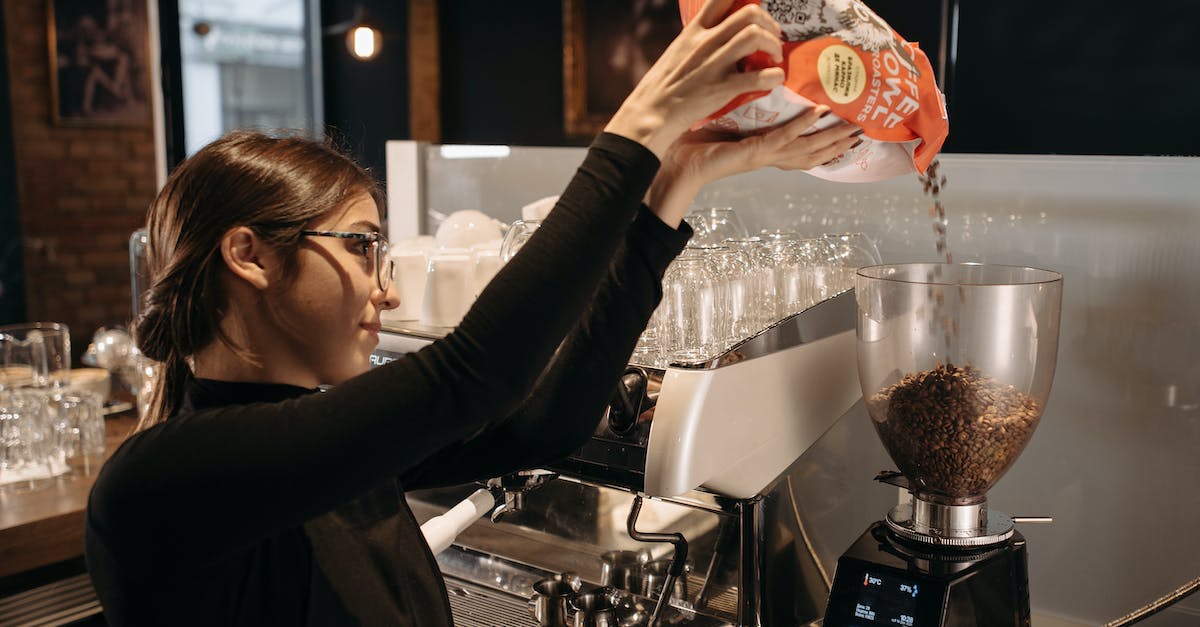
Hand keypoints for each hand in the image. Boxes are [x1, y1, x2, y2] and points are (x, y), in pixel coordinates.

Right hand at [604, 0, 784, 158]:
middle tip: (773, 38)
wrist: (651, 114)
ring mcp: (714, 64)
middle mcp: (705, 43)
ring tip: (775, 57)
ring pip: (755, 35)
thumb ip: (697, 43)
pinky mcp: (722, 88)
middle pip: (748, 13)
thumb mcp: (676, 53)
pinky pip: (759, 76)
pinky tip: (775, 79)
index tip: (755, 13)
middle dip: (769, 23)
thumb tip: (716, 39)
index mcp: (693, 32)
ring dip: (774, 44)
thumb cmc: (662, 88)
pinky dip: (774, 76)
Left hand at [646, 107, 863, 226]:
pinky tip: (816, 112)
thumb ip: (741, 116)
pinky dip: (800, 125)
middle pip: (812, 155)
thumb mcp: (724, 128)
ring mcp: (761, 156)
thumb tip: (750, 94)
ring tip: (852, 127)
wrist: (674, 168)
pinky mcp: (751, 152)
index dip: (825, 146)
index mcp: (763, 154)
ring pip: (804, 149)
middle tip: (863, 133)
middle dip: (838, 145)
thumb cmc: (693, 148)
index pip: (801, 151)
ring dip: (830, 137)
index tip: (846, 137)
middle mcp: (767, 158)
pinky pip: (781, 138)